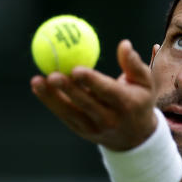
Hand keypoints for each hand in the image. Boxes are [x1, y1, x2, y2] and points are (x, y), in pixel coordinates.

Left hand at [30, 39, 158, 150]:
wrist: (136, 138)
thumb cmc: (139, 101)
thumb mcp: (145, 83)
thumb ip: (134, 64)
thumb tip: (124, 44)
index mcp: (127, 104)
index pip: (107, 92)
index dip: (91, 81)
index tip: (77, 69)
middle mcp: (110, 119)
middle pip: (86, 103)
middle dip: (68, 90)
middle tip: (52, 75)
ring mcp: (94, 127)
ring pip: (70, 111)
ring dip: (52, 97)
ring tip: (37, 81)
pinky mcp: (82, 130)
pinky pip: (64, 115)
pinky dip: (50, 101)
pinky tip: (39, 87)